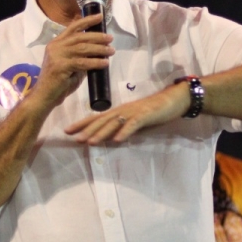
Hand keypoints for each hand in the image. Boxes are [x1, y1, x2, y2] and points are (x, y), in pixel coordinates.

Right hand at [33, 13, 113, 108]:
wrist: (44, 96)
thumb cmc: (58, 82)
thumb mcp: (69, 65)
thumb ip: (79, 56)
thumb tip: (98, 51)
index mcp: (56, 43)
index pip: (73, 27)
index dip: (87, 21)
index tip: (100, 16)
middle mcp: (56, 46)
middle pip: (80, 37)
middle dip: (97, 36)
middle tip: (110, 39)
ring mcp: (57, 56)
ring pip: (82, 48)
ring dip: (99, 49)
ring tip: (111, 51)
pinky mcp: (61, 66)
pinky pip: (82, 62)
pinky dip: (95, 62)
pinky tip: (104, 63)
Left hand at [66, 84, 185, 144]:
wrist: (173, 99)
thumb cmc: (153, 110)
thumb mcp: (134, 121)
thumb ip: (122, 128)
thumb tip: (109, 138)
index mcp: (119, 111)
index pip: (96, 118)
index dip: (81, 124)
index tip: (67, 131)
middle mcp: (122, 110)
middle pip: (101, 121)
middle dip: (86, 130)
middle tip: (73, 139)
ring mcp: (133, 113)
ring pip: (114, 123)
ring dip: (101, 133)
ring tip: (90, 142)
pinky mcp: (145, 116)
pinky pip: (133, 125)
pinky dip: (124, 132)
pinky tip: (117, 140)